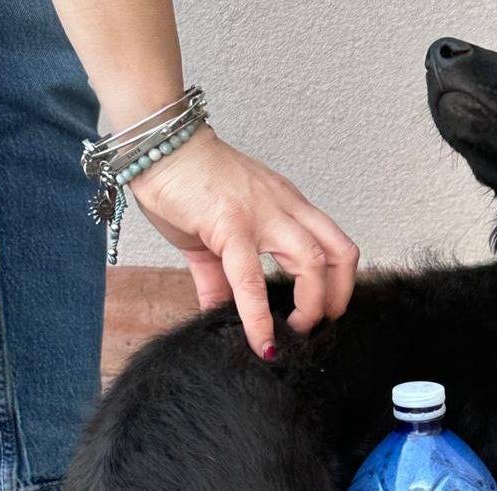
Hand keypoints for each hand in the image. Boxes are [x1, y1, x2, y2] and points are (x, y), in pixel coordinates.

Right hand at [129, 127, 358, 358]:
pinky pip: (251, 279)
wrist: (156, 144)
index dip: (340, 282)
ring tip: (295, 332)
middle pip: (338, 253)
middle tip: (320, 325)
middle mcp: (284, 208)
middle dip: (337, 297)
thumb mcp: (214, 234)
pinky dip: (258, 317)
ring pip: (311, 262)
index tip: (328, 310)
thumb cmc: (185, 182)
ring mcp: (262, 215)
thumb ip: (220, 278)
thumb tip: (219, 314)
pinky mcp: (230, 226)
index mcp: (287, 205)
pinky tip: (260, 341)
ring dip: (312, 305)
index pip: (334, 243)